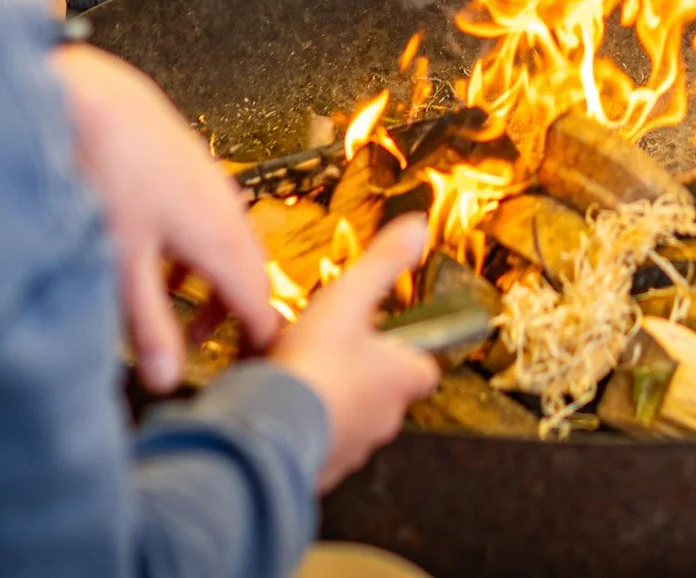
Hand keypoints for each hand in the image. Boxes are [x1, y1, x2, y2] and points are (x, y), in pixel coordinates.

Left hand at [51, 44, 278, 390]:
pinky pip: (209, 219)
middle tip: (221, 348)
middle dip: (238, 314)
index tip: (262, 366)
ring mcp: (210, 184)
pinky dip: (195, 251)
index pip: (259, 303)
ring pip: (228, 244)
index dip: (262, 339)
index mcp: (220, 240)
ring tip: (178, 309)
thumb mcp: (124, 262)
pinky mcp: (190, 166)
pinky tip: (159, 257)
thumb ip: (147, 323)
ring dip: (213, 283)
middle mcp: (225, 210)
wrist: (94, 99)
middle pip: (250, 274)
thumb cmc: (109, 173)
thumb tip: (164, 378)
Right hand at [269, 216, 440, 490]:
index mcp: (400, 379)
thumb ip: (382, 263)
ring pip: (350, 419)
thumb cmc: (312, 367)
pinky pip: (319, 446)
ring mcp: (354, 448)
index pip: (424, 368)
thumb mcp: (347, 299)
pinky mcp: (322, 470)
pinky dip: (305, 428)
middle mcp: (385, 419)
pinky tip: (278, 407)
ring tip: (295, 376)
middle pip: (384, 393)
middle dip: (360, 374)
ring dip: (330, 400)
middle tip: (327, 351)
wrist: (270, 432)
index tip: (387, 339)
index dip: (408, 351)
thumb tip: (418, 225)